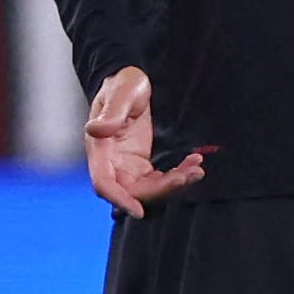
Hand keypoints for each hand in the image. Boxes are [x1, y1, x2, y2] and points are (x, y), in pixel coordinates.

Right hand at [83, 67, 205, 216]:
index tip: (138, 212)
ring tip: (197, 168)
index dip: (119, 199)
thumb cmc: (124, 83)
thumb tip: (95, 131)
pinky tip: (194, 162)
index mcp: (100, 148)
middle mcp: (111, 162)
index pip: (104, 182)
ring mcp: (126, 165)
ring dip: (174, 183)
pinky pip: (158, 180)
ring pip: (148, 189)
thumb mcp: (122, 92)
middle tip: (190, 174)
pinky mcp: (140, 164)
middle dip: (162, 189)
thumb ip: (111, 113)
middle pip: (132, 191)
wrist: (134, 81)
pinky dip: (177, 175)